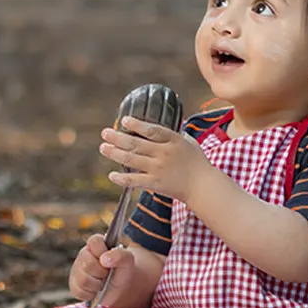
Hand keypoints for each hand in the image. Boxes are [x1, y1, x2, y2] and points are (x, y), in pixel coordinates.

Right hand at [69, 233, 133, 302]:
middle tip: (107, 274)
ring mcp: (77, 270)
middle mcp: (84, 255)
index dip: (102, 251)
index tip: (109, 260)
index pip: (94, 241)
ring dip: (96, 285)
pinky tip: (95, 291)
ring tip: (101, 283)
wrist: (121, 288)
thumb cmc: (122, 271)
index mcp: (97, 245)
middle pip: (88, 264)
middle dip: (101, 273)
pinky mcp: (74, 284)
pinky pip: (78, 291)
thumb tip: (104, 259)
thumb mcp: (128, 261)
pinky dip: (90, 294)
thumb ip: (120, 255)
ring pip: (82, 280)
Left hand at [100, 117, 215, 204]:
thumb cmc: (198, 163)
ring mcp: (158, 168)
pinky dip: (121, 179)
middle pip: (136, 144)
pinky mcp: (156, 183)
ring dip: (115, 153)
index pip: (152, 130)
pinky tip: (111, 175)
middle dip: (117, 137)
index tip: (124, 120)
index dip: (137, 125)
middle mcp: (164, 153)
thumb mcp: (190, 142)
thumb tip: (166, 127)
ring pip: (132, 159)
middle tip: (105, 133)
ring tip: (103, 148)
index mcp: (173, 140)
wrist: (203, 186)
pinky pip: (135, 180)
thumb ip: (176, 134)